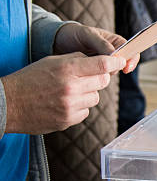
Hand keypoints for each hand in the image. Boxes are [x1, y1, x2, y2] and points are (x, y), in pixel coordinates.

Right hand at [1, 53, 126, 134]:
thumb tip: (101, 61)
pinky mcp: (68, 120)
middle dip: (99, 78)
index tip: (120, 62)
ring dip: (87, 94)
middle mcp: (71, 87)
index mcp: (67, 69)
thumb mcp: (51, 61)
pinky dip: (79, 107)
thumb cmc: (30, 79)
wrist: (8, 104)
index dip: (115, 63)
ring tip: (68, 92)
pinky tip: (64, 103)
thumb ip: (77, 60)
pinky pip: (86, 111)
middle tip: (87, 77)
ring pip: (95, 98)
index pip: (102, 64)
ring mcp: (70, 106)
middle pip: (103, 81)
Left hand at [53, 23, 139, 73]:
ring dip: (104, 74)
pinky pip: (100, 78)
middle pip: (123, 65)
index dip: (132, 60)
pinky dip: (95, 78)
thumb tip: (114, 54)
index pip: (132, 51)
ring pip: (112, 73)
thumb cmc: (74, 34)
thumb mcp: (87, 34)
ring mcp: (104, 64)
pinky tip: (86, 75)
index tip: (126, 68)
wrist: (58, 42)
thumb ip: (101, 43)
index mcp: (116, 42)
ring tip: (91, 70)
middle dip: (115, 68)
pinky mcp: (95, 73)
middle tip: (105, 69)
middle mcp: (113, 54)